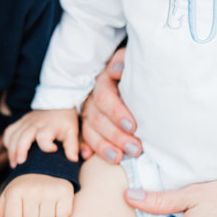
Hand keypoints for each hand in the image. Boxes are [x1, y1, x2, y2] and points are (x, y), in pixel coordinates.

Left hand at [0, 174, 73, 216]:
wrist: (43, 170)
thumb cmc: (22, 191)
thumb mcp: (6, 201)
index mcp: (14, 191)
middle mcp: (32, 189)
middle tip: (31, 212)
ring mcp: (50, 190)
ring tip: (42, 208)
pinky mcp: (65, 191)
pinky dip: (59, 215)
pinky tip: (55, 205)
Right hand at [2, 109, 79, 167]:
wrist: (57, 103)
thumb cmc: (65, 122)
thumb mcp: (72, 132)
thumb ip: (73, 146)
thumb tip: (73, 160)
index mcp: (50, 126)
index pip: (44, 136)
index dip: (47, 145)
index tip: (52, 150)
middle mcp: (36, 124)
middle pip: (24, 136)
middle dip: (20, 150)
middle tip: (19, 163)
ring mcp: (26, 122)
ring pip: (13, 135)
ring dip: (11, 150)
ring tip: (14, 164)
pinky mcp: (20, 122)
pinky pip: (9, 132)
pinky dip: (7, 143)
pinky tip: (11, 153)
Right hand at [80, 47, 140, 162]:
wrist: (125, 72)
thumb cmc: (133, 68)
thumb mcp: (131, 58)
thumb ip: (124, 60)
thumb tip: (117, 71)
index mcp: (102, 82)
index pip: (104, 98)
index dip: (117, 113)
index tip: (133, 126)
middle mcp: (91, 99)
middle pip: (97, 119)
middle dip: (116, 136)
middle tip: (135, 149)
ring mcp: (87, 113)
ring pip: (89, 132)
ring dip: (103, 147)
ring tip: (118, 158)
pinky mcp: (86, 125)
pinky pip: (81, 138)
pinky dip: (85, 148)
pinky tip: (89, 157)